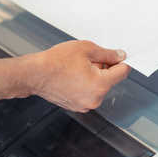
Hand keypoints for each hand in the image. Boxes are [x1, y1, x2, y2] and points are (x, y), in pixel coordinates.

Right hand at [0, 41, 130, 112]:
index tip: (122, 57)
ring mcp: (85, 105)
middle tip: (91, 58)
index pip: (122, 72)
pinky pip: (88, 94)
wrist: (34, 74)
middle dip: (105, 68)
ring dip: (95, 77)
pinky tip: (73, 76)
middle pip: (110, 80)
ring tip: (78, 67)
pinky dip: (85, 85)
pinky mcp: (77, 106)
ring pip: (99, 87)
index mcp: (100, 84)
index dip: (123, 62)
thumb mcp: (85, 49)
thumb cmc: (55, 62)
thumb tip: (119, 56)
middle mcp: (95, 98)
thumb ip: (106, 53)